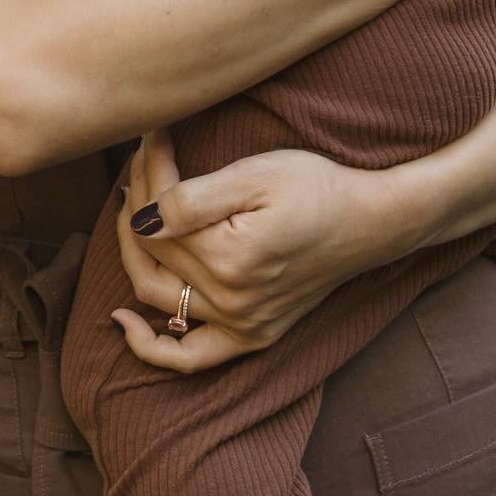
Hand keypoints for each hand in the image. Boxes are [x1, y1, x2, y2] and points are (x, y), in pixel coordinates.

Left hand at [111, 129, 412, 372]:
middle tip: (141, 164)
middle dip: (136, 202)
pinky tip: (124, 321)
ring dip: (134, 252)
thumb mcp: (254, 176)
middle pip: (153, 252)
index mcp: (227, 258)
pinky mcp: (253, 335)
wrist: (370, 222)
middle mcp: (230, 301)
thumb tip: (141, 218)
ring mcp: (241, 325)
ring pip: (158, 295)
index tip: (153, 138)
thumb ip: (192, 200)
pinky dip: (152, 347)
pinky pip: (190, 358)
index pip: (157, 218)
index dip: (147, 173)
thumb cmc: (316, 188)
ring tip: (133, 211)